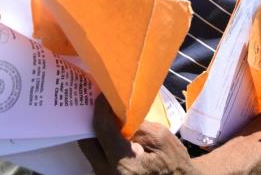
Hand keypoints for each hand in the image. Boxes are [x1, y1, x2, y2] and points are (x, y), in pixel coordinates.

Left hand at [79, 96, 197, 174]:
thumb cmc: (173, 161)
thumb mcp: (159, 136)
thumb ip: (135, 124)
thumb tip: (116, 110)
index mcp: (124, 164)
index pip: (103, 129)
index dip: (101, 108)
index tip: (103, 94)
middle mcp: (108, 174)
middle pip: (87, 140)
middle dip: (91, 119)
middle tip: (100, 102)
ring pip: (89, 149)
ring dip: (94, 130)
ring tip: (103, 113)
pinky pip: (96, 155)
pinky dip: (99, 140)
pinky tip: (108, 129)